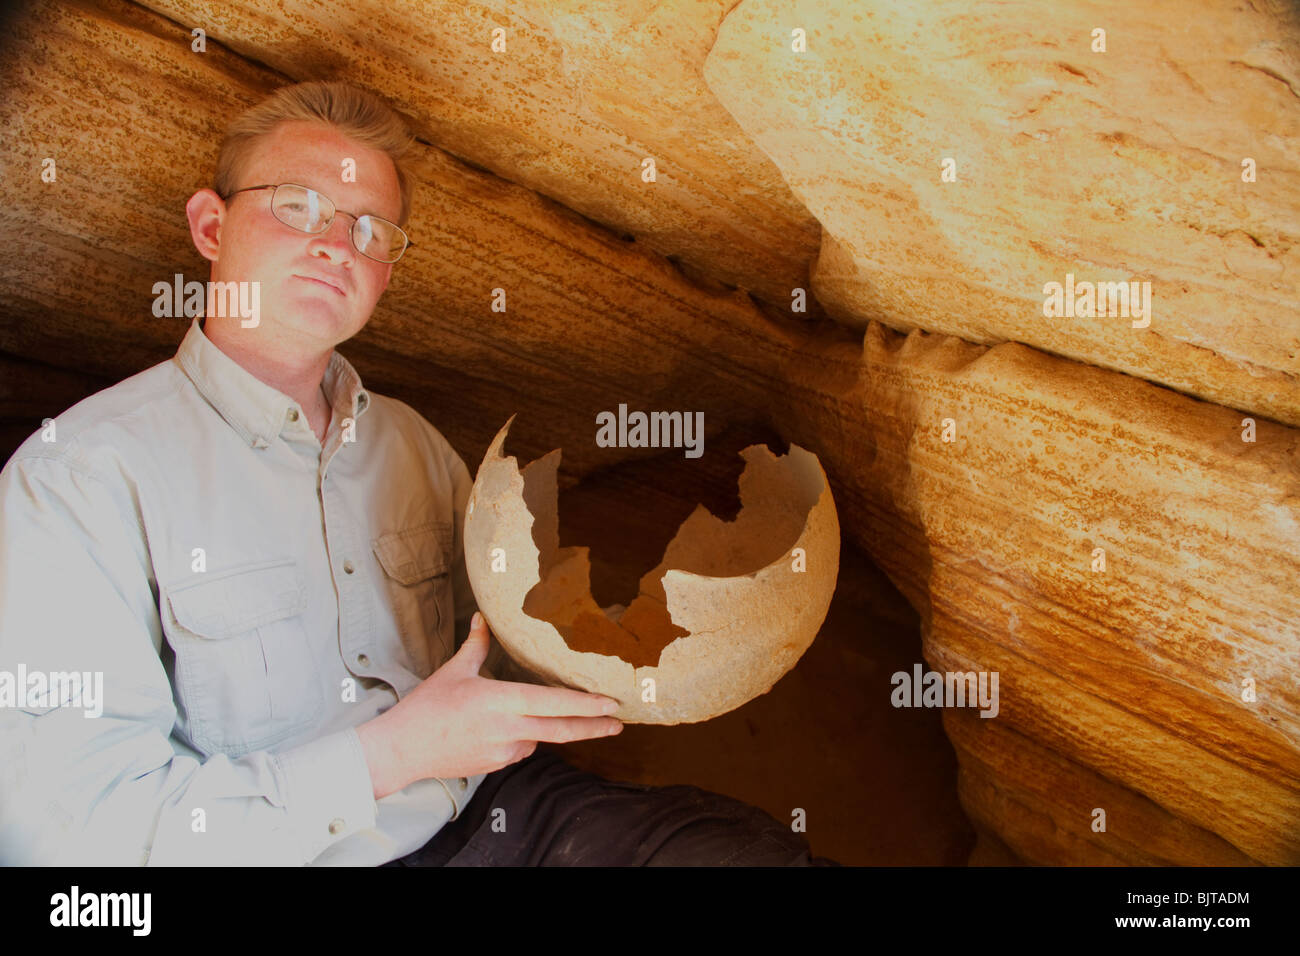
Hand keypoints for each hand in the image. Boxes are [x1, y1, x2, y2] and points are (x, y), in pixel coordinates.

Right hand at [356, 612, 622, 799]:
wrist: (403, 749)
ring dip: (544, 726)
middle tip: (619, 721)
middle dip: (593, 726)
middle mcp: (508, 729)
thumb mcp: (454, 671)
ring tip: (522, 713)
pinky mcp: (497, 765)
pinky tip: (501, 727)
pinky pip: (521, 747)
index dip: (586, 705)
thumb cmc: (427, 707)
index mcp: (500, 701)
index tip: (611, 703)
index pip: (553, 703)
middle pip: (561, 730)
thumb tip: (485, 617)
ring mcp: (504, 751)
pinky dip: (522, 736)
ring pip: (538, 736)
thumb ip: (477, 645)